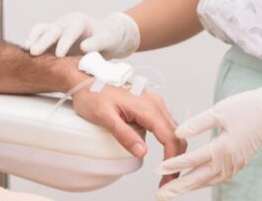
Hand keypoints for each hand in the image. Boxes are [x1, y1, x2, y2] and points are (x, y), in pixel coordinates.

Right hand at [25, 11, 140, 58]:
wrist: (105, 35)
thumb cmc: (107, 37)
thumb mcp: (107, 39)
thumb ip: (97, 43)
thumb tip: (84, 48)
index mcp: (80, 21)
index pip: (70, 30)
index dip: (64, 42)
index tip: (59, 55)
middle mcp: (66, 22)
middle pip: (52, 29)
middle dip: (43, 41)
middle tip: (34, 52)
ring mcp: (57, 27)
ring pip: (42, 28)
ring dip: (34, 38)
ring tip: (27, 50)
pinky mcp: (52, 35)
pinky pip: (39, 34)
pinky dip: (32, 41)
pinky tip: (26, 52)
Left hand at [70, 80, 185, 188]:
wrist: (85, 81)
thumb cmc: (92, 95)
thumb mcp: (104, 117)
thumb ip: (124, 134)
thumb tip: (142, 151)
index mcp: (146, 106)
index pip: (169, 136)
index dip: (172, 158)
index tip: (167, 175)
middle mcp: (154, 103)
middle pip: (176, 135)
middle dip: (176, 159)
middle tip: (167, 179)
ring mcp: (153, 103)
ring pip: (174, 130)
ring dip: (174, 151)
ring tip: (166, 171)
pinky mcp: (150, 106)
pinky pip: (167, 125)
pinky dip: (169, 142)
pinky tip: (164, 154)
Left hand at [155, 82, 261, 199]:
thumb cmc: (245, 107)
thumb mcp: (219, 111)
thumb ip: (197, 124)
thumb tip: (177, 134)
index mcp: (224, 147)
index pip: (193, 159)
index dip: (174, 164)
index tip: (157, 169)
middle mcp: (229, 161)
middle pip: (199, 177)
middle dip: (178, 187)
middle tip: (161, 194)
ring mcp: (235, 165)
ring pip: (208, 181)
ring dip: (189, 188)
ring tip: (171, 192)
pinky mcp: (238, 165)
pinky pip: (218, 179)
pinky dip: (204, 183)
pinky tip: (194, 184)